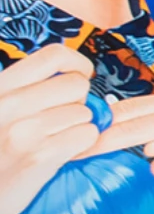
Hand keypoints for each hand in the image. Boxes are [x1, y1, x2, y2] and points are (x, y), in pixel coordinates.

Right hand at [0, 44, 101, 213]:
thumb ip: (24, 91)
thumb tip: (75, 76)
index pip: (52, 56)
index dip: (77, 63)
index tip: (81, 74)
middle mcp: (7, 105)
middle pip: (76, 84)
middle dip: (78, 101)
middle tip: (61, 119)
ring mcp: (22, 131)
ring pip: (85, 112)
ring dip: (78, 127)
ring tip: (53, 140)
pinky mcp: (38, 156)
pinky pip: (86, 135)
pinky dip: (82, 144)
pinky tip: (60, 153)